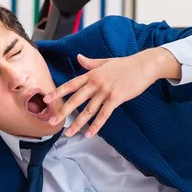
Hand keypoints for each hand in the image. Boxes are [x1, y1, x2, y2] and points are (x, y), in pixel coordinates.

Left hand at [43, 47, 179, 137]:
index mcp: (92, 74)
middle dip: (63, 112)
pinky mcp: (116, 98)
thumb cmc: (126, 64)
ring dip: (78, 123)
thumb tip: (79, 58)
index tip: (46, 100)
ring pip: (88, 110)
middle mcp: (96, 82)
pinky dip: (96, 125)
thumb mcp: (106, 61)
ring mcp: (105, 91)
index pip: (71, 84)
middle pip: (76, 100)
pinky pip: (104, 115)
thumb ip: (91, 63)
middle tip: (52, 122)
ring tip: (70, 133)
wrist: (144, 65)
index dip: (58, 92)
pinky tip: (90, 134)